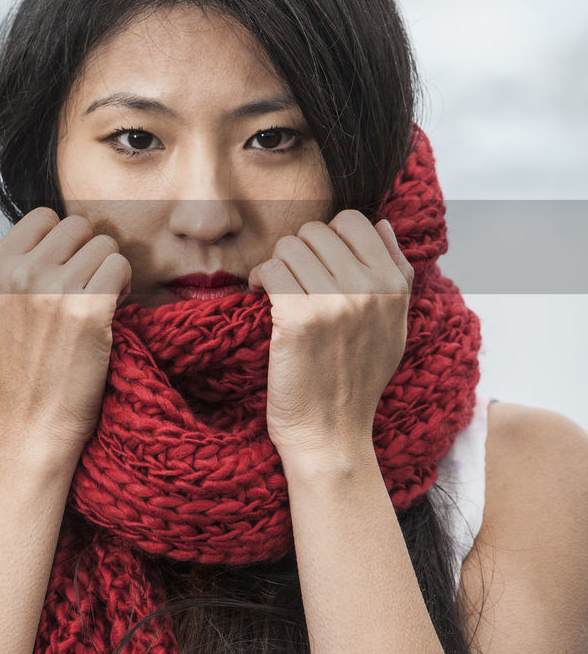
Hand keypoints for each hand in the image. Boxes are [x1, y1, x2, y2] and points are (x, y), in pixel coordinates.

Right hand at [0, 202, 131, 456]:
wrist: (32, 422)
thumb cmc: (6, 368)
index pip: (42, 216)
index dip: (59, 242)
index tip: (60, 271)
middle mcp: (20, 274)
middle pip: (76, 225)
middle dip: (86, 251)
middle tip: (82, 285)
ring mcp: (54, 290)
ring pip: (104, 243)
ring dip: (107, 268)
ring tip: (96, 299)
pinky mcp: (89, 310)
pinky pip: (119, 266)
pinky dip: (122, 285)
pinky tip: (110, 308)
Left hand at [247, 210, 414, 465]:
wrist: (330, 433)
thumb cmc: (355, 379)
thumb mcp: (392, 326)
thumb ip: (395, 272)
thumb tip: (380, 224)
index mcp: (394, 287)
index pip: (354, 221)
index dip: (327, 238)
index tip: (316, 264)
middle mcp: (369, 290)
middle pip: (315, 231)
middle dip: (297, 252)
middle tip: (292, 281)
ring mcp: (334, 304)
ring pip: (288, 247)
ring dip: (275, 265)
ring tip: (277, 290)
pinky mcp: (299, 319)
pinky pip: (270, 270)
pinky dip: (258, 278)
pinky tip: (261, 297)